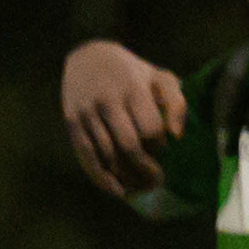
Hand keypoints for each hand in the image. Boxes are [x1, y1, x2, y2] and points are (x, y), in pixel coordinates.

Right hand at [61, 41, 188, 198]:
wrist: (87, 58)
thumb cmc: (131, 72)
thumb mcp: (159, 77)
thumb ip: (176, 102)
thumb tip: (176, 136)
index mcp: (132, 88)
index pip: (150, 128)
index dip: (159, 145)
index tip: (163, 149)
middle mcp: (107, 101)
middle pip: (128, 146)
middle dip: (144, 169)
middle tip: (156, 182)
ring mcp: (87, 114)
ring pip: (107, 155)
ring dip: (125, 177)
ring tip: (139, 188)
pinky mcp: (72, 124)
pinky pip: (87, 157)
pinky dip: (101, 178)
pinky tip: (116, 190)